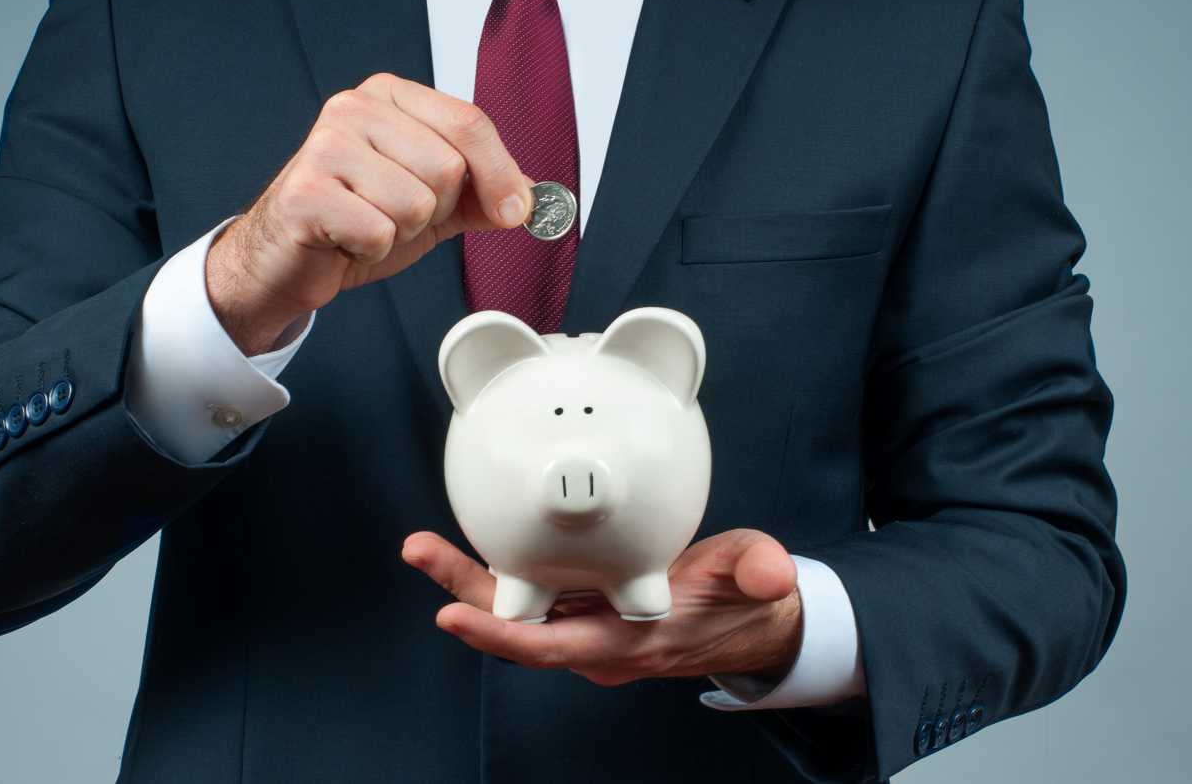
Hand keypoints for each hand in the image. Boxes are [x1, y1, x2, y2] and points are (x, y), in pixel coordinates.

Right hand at [206, 73, 533, 354]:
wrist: (291, 259)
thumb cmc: (357, 220)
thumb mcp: (434, 203)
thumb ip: (483, 194)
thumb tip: (533, 198)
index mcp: (390, 96)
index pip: (469, 123)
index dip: (501, 174)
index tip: (515, 211)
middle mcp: (354, 108)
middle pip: (447, 168)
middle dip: (435, 210)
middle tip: (396, 214)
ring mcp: (325, 146)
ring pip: (416, 203)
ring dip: (401, 232)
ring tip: (368, 225)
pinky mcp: (306, 192)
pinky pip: (379, 232)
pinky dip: (372, 250)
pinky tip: (347, 241)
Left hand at [401, 529, 802, 686]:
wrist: (753, 621)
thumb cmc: (748, 599)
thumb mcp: (762, 579)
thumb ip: (762, 573)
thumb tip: (772, 575)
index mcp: (632, 640)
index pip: (554, 646)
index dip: (502, 635)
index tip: (453, 614)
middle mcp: (598, 642)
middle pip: (516, 626)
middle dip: (462, 592)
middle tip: (419, 551)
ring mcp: (588, 627)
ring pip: (516, 609)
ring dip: (468, 580)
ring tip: (423, 546)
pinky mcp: (586, 607)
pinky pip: (531, 595)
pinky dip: (497, 573)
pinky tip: (470, 544)